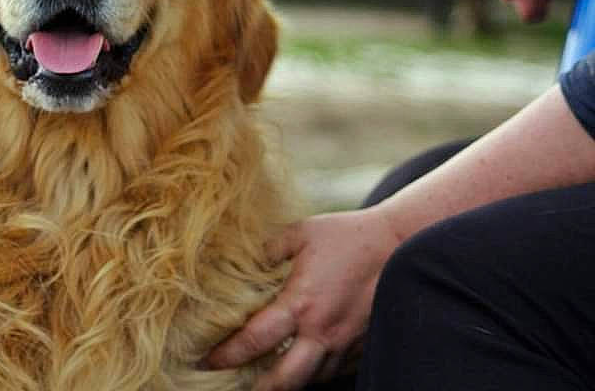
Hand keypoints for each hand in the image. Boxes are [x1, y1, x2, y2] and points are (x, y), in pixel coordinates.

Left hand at [206, 208, 401, 390]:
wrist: (400, 242)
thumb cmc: (347, 234)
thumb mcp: (300, 233)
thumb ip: (267, 250)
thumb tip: (243, 262)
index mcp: (301, 303)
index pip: (256, 340)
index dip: (227, 355)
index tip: (207, 360)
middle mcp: (323, 330)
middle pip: (286, 380)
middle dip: (259, 390)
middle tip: (235, 387)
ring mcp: (346, 342)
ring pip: (312, 379)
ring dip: (288, 381)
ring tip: (264, 379)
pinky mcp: (362, 345)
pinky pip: (334, 368)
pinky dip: (315, 370)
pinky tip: (300, 362)